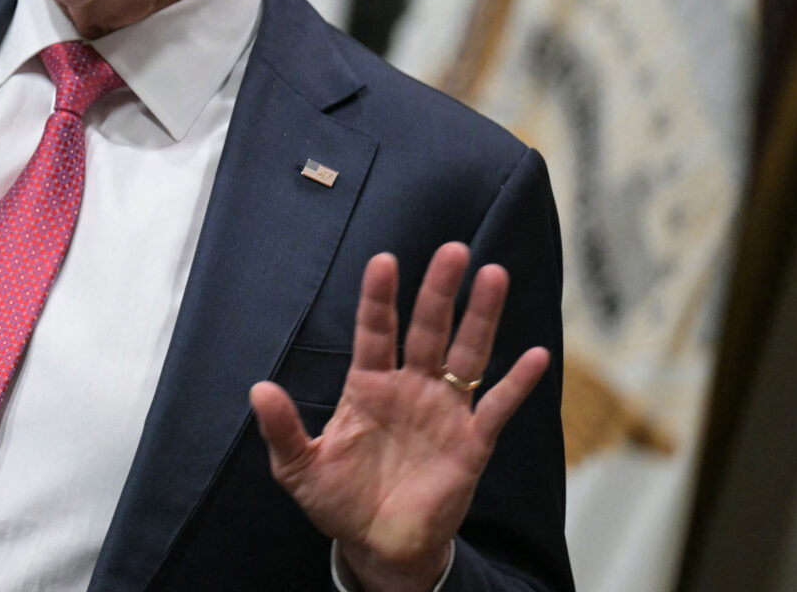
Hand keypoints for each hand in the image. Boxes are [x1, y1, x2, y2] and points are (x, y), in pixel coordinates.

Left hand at [248, 242, 549, 591]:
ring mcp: (443, 411)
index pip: (375, 331)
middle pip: (427, 329)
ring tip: (493, 275)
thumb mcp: (299, 467)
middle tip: (453, 250)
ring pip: (467, 354)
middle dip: (439, 291)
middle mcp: (409, 388)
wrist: (378, 545)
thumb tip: (259, 389)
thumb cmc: (338, 500)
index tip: (384, 261)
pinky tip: (537, 355)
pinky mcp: (471, 443)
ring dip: (481, 317)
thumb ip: (282, 429)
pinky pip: (497, 407)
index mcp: (367, 386)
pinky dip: (517, 383)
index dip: (379, 298)